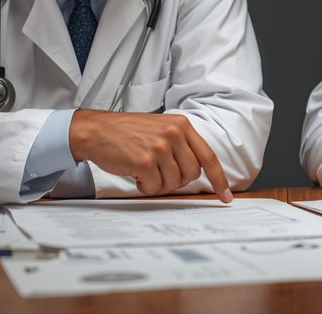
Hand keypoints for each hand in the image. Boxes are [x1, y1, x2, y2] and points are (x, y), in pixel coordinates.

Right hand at [70, 109, 232, 202]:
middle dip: (177, 180)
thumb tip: (198, 171)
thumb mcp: (161, 128)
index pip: (208, 156)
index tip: (225, 196)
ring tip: (144, 169)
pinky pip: (155, 188)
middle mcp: (174, 134)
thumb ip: (181, 144)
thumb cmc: (127, 132)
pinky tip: (135, 173)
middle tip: (159, 171)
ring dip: (158, 183)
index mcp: (182, 125)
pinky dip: (145, 187)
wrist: (96, 130)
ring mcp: (160, 147)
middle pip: (192, 174)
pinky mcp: (145, 161)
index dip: (219, 179)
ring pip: (173, 183)